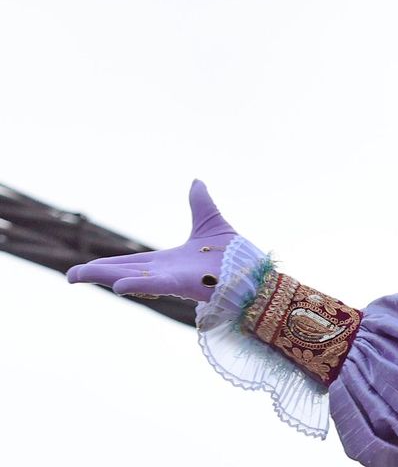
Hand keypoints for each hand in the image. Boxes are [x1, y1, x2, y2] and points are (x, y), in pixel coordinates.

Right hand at [66, 180, 239, 302]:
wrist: (258, 273)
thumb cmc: (236, 255)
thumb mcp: (211, 222)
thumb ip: (200, 203)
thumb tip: (196, 181)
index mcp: (168, 262)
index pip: (130, 264)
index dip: (106, 266)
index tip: (82, 268)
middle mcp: (167, 273)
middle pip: (123, 273)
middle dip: (96, 274)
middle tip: (70, 276)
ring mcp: (175, 280)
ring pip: (133, 279)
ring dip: (106, 277)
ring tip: (78, 276)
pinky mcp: (186, 285)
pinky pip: (158, 284)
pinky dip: (137, 284)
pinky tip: (117, 285)